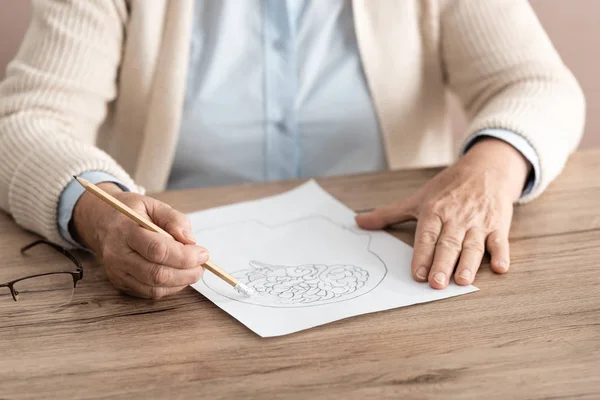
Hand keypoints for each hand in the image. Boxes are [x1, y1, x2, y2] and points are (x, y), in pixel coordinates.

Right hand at [72, 183, 208, 298]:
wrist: (101, 221)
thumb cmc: (131, 212)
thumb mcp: (154, 205)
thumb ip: (174, 220)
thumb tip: (191, 241)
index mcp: (126, 230)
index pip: (158, 250)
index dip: (185, 256)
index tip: (203, 253)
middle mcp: (118, 255)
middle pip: (156, 274)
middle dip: (186, 273)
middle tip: (202, 265)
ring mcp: (117, 272)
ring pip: (154, 288)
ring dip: (181, 282)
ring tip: (193, 270)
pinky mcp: (120, 283)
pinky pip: (149, 293)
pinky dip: (169, 288)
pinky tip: (178, 275)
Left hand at [356, 138, 529, 288]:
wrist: (486, 168)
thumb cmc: (448, 187)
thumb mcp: (417, 198)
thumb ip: (388, 214)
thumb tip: (358, 222)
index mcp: (434, 211)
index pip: (426, 236)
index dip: (421, 255)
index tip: (417, 274)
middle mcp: (456, 218)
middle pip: (448, 243)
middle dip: (442, 263)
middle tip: (436, 283)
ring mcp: (479, 222)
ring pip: (473, 245)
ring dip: (469, 264)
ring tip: (463, 281)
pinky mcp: (498, 225)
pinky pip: (500, 241)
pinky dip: (501, 254)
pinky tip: (501, 268)